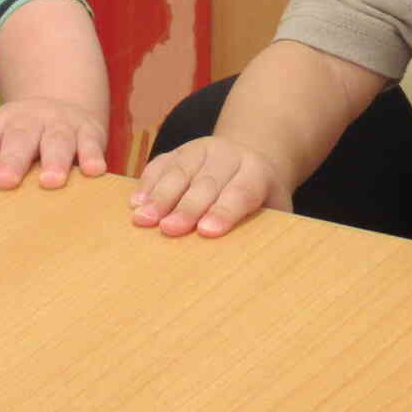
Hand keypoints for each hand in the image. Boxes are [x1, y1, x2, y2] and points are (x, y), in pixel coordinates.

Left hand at [0, 98, 106, 188]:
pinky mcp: (90, 132)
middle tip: (3, 183)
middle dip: (12, 160)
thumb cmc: (18, 129)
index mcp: (1, 123)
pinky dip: (95, 156)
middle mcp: (31, 122)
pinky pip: (93, 144)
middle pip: (19, 138)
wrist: (64, 103)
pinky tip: (95, 172)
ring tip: (51, 182)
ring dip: (56, 160)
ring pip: (58, 141)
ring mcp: (61, 125)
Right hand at [128, 134, 286, 236]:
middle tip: (169, 230)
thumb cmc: (261, 198)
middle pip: (206, 182)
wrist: (249, 158)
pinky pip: (159, 165)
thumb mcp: (275, 209)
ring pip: (179, 171)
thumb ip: (267, 227)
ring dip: (160, 197)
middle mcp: (227, 155)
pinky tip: (135, 202)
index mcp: (256, 170)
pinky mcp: (177, 151)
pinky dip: (147, 183)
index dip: (224, 212)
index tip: (206, 231)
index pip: (241, 191)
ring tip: (143, 219)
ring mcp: (200, 149)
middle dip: (186, 207)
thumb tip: (256, 261)